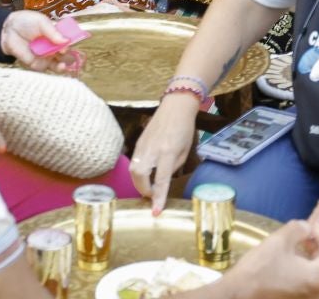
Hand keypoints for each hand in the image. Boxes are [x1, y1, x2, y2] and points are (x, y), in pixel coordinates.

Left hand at [0, 10, 82, 73]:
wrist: (8, 30)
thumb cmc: (26, 22)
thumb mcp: (41, 22)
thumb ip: (52, 32)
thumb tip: (65, 41)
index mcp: (56, 35)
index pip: (68, 41)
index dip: (71, 42)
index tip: (70, 43)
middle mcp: (53, 47)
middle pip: (65, 54)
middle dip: (68, 56)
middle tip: (66, 54)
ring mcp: (46, 57)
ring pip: (58, 64)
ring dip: (63, 65)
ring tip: (64, 65)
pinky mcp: (37, 64)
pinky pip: (47, 69)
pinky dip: (53, 70)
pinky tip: (58, 67)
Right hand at [129, 93, 200, 213]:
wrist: (175, 107)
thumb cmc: (185, 129)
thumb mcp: (185, 151)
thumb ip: (173, 167)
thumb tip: (162, 180)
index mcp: (168, 152)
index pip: (161, 180)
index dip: (158, 198)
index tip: (155, 212)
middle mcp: (153, 149)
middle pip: (140, 175)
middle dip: (144, 190)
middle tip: (152, 196)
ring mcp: (143, 145)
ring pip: (133, 170)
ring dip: (139, 183)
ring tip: (149, 187)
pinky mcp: (138, 142)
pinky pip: (134, 162)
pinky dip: (138, 173)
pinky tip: (145, 175)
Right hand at [223, 209, 318, 298]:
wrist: (239, 293)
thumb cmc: (259, 267)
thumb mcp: (279, 240)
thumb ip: (299, 229)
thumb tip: (307, 227)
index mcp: (317, 277)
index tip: (313, 224)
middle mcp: (318, 292)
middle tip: (311, 233)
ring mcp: (310, 298)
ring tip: (304, 243)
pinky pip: (314, 282)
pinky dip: (311, 267)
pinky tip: (296, 258)